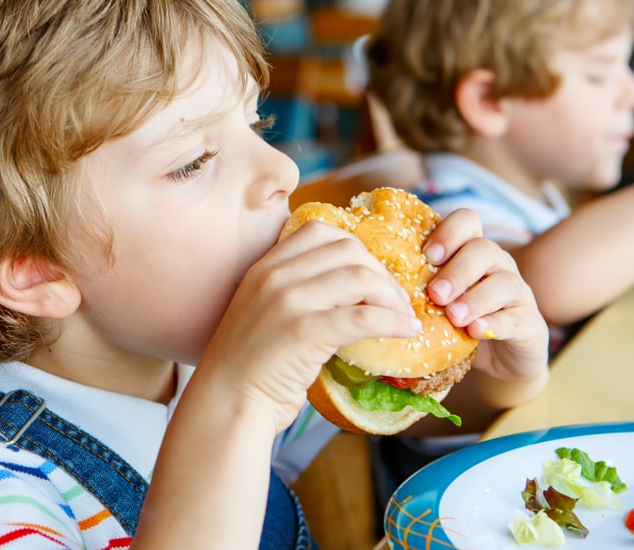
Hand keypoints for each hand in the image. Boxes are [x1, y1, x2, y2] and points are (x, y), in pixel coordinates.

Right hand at [198, 221, 422, 432]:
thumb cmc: (250, 365)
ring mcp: (288, 301)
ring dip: (392, 298)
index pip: (320, 231)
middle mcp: (275, 276)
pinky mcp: (304, 332)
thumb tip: (353, 288)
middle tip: (396, 301)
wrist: (226, 402)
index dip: (356, 249)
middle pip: (348, 250)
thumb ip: (297, 291)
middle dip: (382, 273)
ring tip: (404, 318)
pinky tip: (406, 331)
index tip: (371, 277)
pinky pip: (363, 316)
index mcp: (265, 266)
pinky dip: (393, 322)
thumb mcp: (265, 311)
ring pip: (360, 277)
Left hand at [423, 209, 548, 382]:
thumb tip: (374, 281)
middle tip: (435, 294)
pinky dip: (495, 324)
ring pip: (504, 282)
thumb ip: (415, 285)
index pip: (468, 221)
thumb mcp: (436, 301)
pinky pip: (516, 318)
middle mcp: (498, 265)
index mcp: (472, 252)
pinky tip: (475, 331)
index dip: (448, 232)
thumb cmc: (458, 323)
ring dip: (475, 299)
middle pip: (483, 250)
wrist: (501, 360)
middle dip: (456, 270)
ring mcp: (517, 293)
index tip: (427, 254)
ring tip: (453, 317)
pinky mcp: (529, 324)